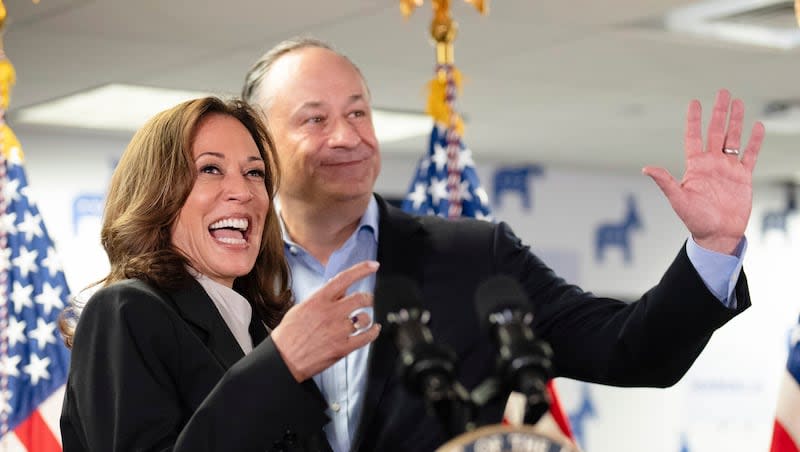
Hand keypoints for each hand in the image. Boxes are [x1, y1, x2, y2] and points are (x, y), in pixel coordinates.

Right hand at [270, 260, 380, 381]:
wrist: (284, 359)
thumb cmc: (289, 335)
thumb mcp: (302, 308)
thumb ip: (322, 298)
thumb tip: (339, 291)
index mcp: (319, 300)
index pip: (344, 278)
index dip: (362, 269)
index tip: (373, 265)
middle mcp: (330, 313)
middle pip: (361, 298)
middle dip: (368, 298)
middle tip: (369, 299)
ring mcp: (338, 331)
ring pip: (365, 318)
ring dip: (367, 318)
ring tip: (362, 320)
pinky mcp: (342, 348)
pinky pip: (366, 337)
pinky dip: (373, 332)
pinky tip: (373, 330)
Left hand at [643, 89, 764, 254]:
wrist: (717, 235)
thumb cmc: (695, 219)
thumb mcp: (677, 199)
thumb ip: (665, 181)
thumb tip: (645, 168)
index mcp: (695, 166)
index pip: (694, 136)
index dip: (694, 119)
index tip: (695, 102)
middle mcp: (711, 164)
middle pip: (716, 131)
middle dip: (719, 112)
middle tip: (723, 92)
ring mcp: (727, 169)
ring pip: (733, 139)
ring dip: (736, 121)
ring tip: (738, 102)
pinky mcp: (743, 177)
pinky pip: (749, 155)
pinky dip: (754, 141)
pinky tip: (757, 126)